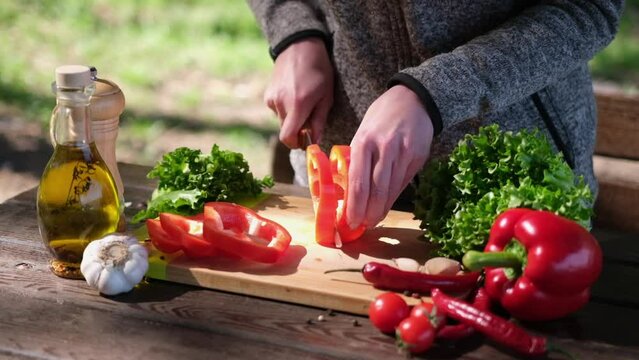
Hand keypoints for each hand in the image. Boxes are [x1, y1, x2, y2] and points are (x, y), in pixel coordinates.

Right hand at [264, 38, 333, 147]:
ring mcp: (272, 99)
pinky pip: (277, 111)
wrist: (299, 46)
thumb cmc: (319, 70)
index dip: (296, 144)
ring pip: (282, 121)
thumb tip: (315, 141)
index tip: (306, 141)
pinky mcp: (268, 95)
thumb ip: (319, 121)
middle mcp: (281, 103)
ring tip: (303, 102)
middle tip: (309, 120)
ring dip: (292, 119)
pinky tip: (294, 95)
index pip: (288, 137)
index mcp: (297, 105)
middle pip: (285, 131)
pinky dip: (286, 109)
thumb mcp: (326, 96)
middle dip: (297, 131)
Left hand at [347, 85, 433, 227]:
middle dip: (368, 213)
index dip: (354, 206)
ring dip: (381, 209)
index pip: (358, 182)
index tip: (350, 220)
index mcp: (364, 141)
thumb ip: (357, 158)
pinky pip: (403, 183)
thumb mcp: (363, 132)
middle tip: (362, 225)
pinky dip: (393, 198)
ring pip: (391, 190)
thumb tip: (350, 190)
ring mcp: (403, 153)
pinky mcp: (418, 157)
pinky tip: (386, 206)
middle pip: (376, 190)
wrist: (413, 100)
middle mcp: (384, 148)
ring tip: (373, 220)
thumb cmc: (381, 117)